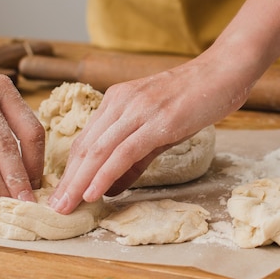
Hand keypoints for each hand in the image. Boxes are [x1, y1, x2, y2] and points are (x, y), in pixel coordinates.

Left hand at [48, 54, 252, 213]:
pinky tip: (93, 192)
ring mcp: (139, 110)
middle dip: (68, 180)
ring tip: (66, 206)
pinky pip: (124, 152)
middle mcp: (121, 102)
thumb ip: (136, 159)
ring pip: (99, 150)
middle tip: (55, 207)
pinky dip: (105, 173)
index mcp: (117, 101)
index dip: (71, 169)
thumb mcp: (160, 130)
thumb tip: (112, 187)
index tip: (61, 193)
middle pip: (86, 147)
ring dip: (79, 181)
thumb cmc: (195, 99)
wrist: (224, 71)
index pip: (86, 140)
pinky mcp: (158, 121)